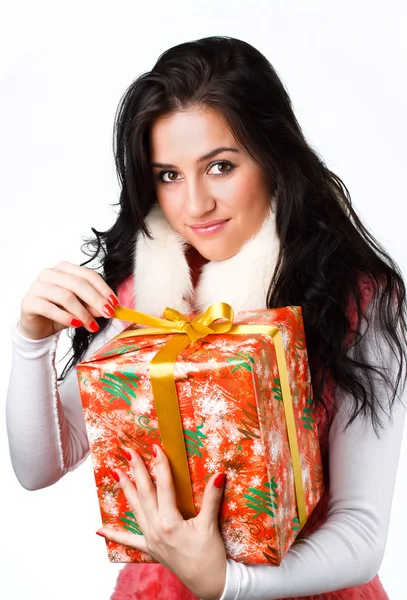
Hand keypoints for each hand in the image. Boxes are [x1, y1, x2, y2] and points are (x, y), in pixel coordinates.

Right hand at [18, 260, 119, 339]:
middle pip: (78, 284)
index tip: (115, 303)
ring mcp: (37, 286)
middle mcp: (49, 273)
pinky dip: (66, 317)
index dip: (103, 289)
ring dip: (83, 312)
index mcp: (64, 268)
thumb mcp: (82, 308)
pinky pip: (49, 308)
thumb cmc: (61, 312)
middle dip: (96, 300)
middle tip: (108, 314)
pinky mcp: (29, 301)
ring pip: (66, 296)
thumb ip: (93, 305)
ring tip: (92, 325)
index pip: (88, 275)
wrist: (38, 326)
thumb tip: (110, 307)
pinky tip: (76, 325)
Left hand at [97, 444, 226, 599]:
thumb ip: (212, 498)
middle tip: (128, 451)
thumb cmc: (210, 556)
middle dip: (136, 470)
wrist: (209, 584)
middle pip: (144, 493)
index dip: (160, 464)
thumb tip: (219, 474)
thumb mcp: (210, 524)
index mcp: (170, 521)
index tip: (155, 447)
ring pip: (135, 508)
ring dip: (125, 489)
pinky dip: (115, 535)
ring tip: (115, 472)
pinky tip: (100, 530)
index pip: (163, 485)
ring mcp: (151, 539)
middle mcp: (156, 528)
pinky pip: (130, 541)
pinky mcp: (150, 549)